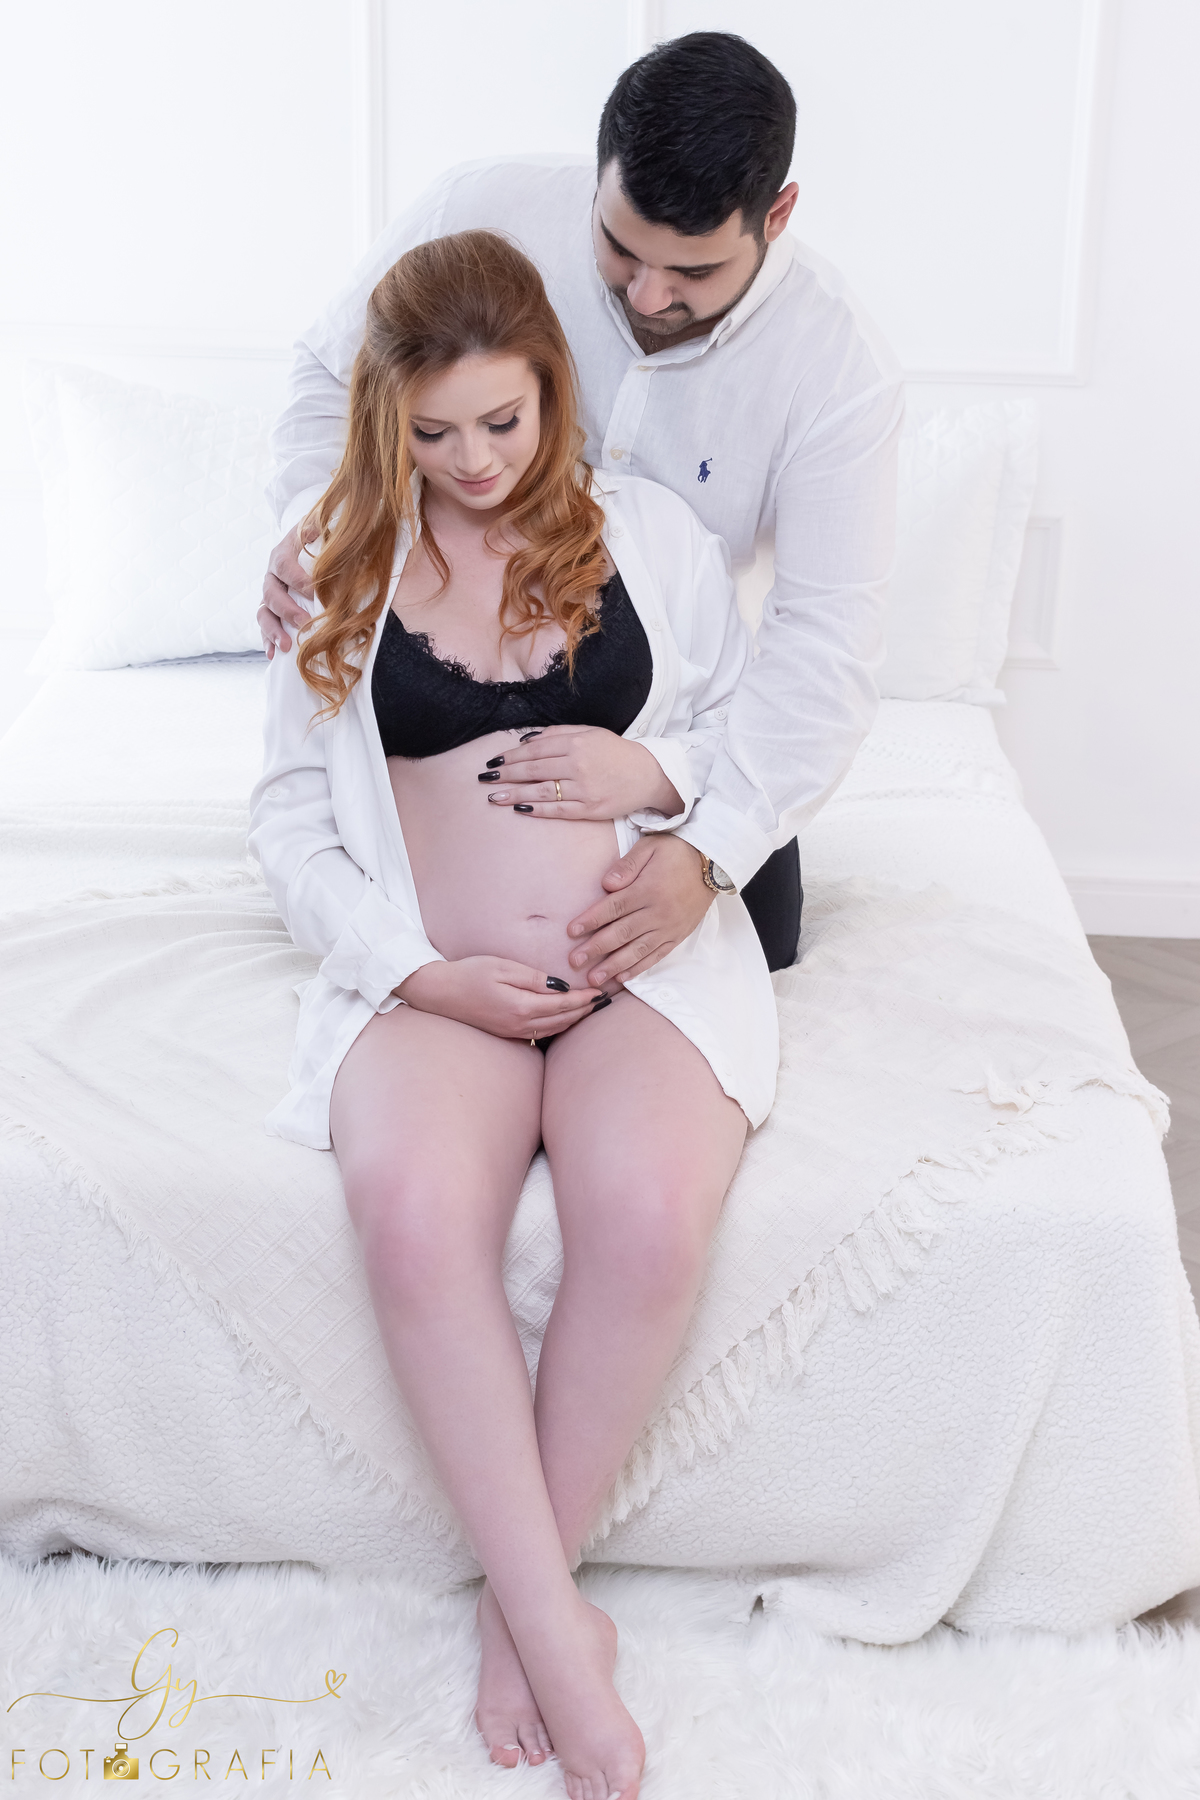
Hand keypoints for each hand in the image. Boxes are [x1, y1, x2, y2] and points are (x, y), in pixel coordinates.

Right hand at [258, 525, 317, 659]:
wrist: (311, 545)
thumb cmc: (323, 540)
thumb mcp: (325, 531)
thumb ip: (328, 531)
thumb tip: (334, 529)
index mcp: (283, 553)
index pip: (285, 565)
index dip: (297, 579)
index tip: (314, 592)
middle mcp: (273, 574)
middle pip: (272, 593)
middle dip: (287, 609)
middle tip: (304, 622)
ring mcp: (270, 593)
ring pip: (264, 612)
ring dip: (273, 630)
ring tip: (286, 645)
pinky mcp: (271, 610)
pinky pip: (264, 627)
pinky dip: (268, 641)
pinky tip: (273, 654)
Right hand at [396, 956, 603, 1038]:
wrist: (437, 993)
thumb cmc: (467, 974)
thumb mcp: (501, 967)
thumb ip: (533, 977)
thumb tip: (561, 986)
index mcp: (520, 1006)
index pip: (564, 1005)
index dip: (585, 999)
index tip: (602, 991)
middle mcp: (519, 1024)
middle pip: (563, 1020)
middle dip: (586, 1011)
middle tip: (606, 1001)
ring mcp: (512, 1032)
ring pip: (553, 1030)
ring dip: (575, 1020)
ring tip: (591, 1010)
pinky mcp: (506, 1033)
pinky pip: (540, 1033)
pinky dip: (558, 1026)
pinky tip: (565, 1019)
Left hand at [479, 724, 682, 819]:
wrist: (648, 775)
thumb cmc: (615, 752)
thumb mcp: (589, 733)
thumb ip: (558, 733)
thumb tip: (525, 740)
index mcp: (577, 743)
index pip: (535, 750)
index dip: (512, 756)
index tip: (494, 761)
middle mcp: (578, 765)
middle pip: (534, 770)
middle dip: (507, 775)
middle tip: (486, 779)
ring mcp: (584, 789)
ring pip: (542, 792)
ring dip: (514, 794)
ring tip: (494, 797)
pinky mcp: (590, 809)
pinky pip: (558, 810)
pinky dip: (537, 810)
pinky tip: (520, 809)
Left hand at [566, 833, 711, 987]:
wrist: (713, 862)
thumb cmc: (676, 852)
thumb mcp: (650, 847)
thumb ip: (627, 865)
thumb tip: (606, 884)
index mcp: (647, 889)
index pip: (613, 908)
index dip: (590, 921)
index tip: (571, 931)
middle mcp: (657, 912)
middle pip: (621, 933)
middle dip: (596, 949)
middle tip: (575, 961)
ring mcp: (668, 927)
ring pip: (637, 950)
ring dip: (614, 966)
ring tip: (595, 979)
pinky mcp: (678, 935)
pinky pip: (656, 955)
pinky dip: (639, 967)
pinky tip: (623, 977)